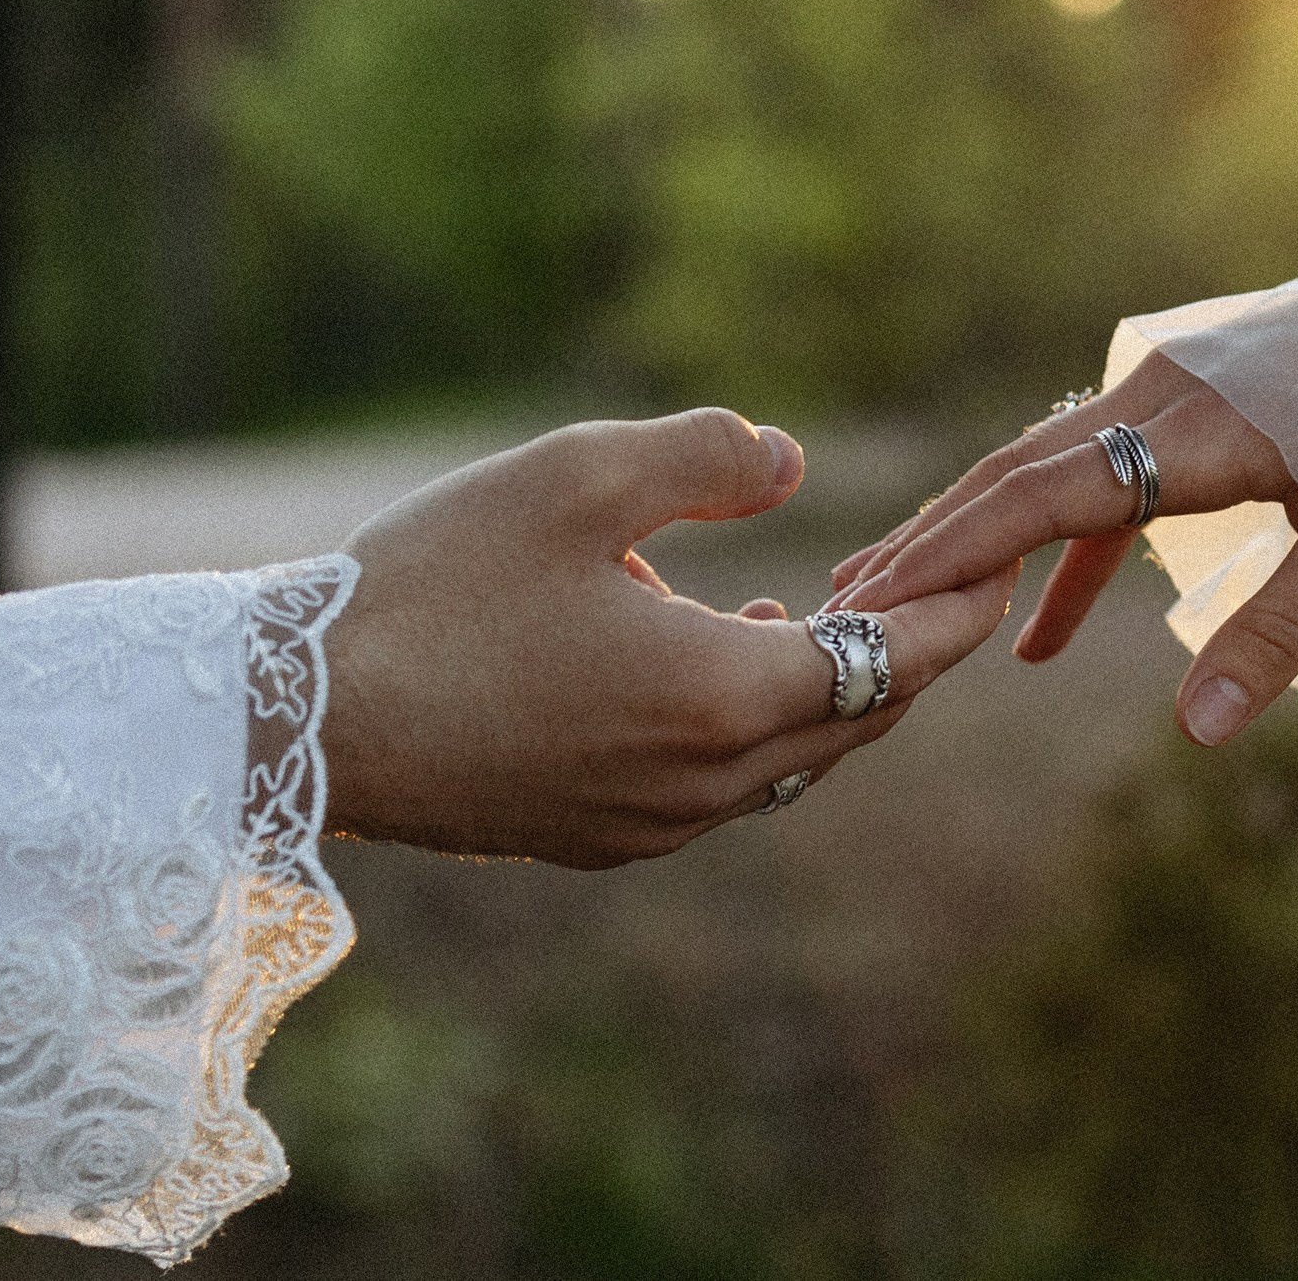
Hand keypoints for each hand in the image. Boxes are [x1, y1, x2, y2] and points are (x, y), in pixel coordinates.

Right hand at [322, 409, 1015, 867]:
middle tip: (934, 576)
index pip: (896, 659)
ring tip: (834, 604)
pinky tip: (728, 650)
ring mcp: (653, 826)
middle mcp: (709, 783)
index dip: (958, 606)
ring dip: (831, 684)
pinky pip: (726, 785)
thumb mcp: (574, 476)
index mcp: (725, 695)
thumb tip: (793, 460)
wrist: (299, 722)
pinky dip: (761, 721)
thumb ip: (707, 456)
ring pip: (796, 757)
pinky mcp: (599, 840)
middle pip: (861, 718)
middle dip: (910, 647)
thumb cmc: (434, 587)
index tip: (998, 559)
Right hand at [829, 355, 1297, 747]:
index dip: (950, 552)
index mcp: (1195, 424)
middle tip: (840, 611)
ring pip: (1052, 469)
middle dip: (930, 547)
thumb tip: (1191, 732)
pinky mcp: (1205, 395)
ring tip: (900, 612)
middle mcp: (1164, 388)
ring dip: (982, 542)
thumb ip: (1278, 634)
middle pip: (1017, 473)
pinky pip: (1109, 474)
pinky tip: (1045, 630)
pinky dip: (1069, 548)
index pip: (1040, 493)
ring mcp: (1179, 384)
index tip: (869, 602)